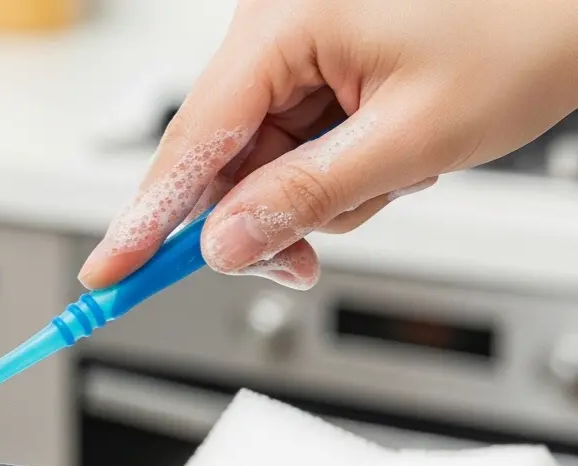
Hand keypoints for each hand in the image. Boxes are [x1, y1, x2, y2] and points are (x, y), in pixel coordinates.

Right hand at [78, 0, 577, 290]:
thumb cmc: (526, 30)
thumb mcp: (412, 138)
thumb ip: (305, 198)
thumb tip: (222, 243)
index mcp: (283, 22)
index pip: (189, 140)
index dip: (145, 220)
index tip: (106, 275)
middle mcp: (275, 26)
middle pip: (221, 158)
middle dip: (260, 219)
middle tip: (302, 264)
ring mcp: (296, 43)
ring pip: (260, 160)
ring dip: (311, 197)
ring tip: (389, 179)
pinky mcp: (319, 60)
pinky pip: (294, 141)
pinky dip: (330, 172)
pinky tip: (383, 161)